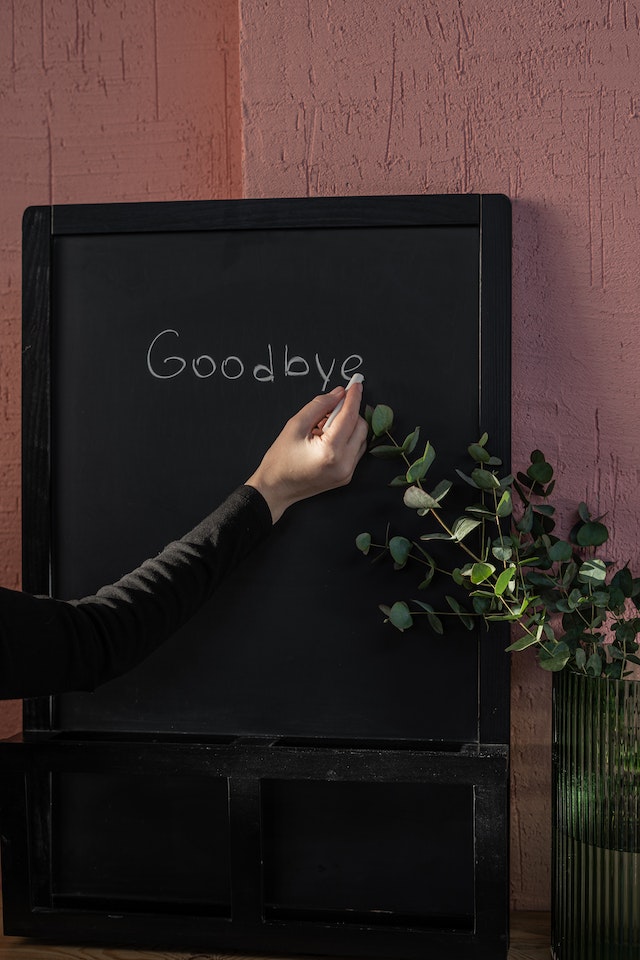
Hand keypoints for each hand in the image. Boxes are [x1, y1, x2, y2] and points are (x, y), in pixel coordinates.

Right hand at [246, 383, 367, 522]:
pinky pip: (355, 450)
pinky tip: (327, 437)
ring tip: (323, 426)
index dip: (353, 397)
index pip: (349, 417)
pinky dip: (346, 438)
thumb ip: (319, 406)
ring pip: (361, 439)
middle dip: (349, 412)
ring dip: (348, 426)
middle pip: (360, 427)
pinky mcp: (346, 476)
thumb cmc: (280, 460)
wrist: (275, 490)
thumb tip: (339, 393)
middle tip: (329, 408)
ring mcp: (347, 472)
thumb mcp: (295, 426)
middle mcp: (344, 464)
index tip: (356, 384)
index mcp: (331, 451)